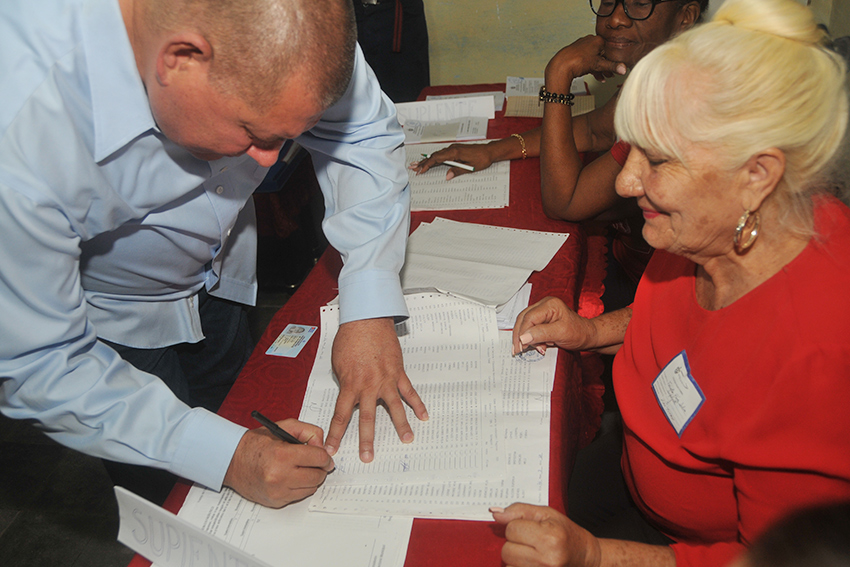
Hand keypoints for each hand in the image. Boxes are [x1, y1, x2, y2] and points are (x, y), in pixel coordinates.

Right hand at [223, 419, 333, 507]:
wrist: (232, 462)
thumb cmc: (256, 444)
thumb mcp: (283, 427)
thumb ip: (308, 432)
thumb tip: (322, 447)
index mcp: (282, 455)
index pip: (318, 458)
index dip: (325, 456)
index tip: (324, 456)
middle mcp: (280, 476)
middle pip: (317, 476)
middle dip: (319, 468)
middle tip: (314, 462)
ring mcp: (277, 492)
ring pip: (311, 488)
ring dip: (310, 478)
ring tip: (300, 468)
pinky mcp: (276, 501)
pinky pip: (299, 496)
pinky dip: (300, 487)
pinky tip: (291, 477)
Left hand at [325, 317, 427, 461]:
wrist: (366, 320)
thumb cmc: (349, 339)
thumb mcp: (338, 363)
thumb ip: (344, 381)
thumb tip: (349, 393)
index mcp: (350, 385)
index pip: (341, 415)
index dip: (336, 435)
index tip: (333, 450)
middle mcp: (368, 386)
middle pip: (367, 419)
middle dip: (367, 440)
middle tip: (368, 457)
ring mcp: (385, 380)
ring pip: (394, 408)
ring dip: (401, 426)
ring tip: (407, 440)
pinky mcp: (398, 372)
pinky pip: (409, 391)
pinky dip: (417, 404)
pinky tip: (424, 416)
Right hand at [409, 143, 494, 179]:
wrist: (490, 151)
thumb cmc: (482, 158)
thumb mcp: (471, 167)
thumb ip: (458, 171)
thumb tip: (447, 176)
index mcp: (455, 152)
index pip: (437, 158)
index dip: (428, 165)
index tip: (421, 170)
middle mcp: (452, 149)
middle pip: (434, 156)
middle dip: (423, 162)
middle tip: (413, 167)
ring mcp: (453, 149)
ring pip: (437, 155)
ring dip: (427, 160)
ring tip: (417, 165)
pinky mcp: (455, 150)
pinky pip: (442, 154)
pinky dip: (434, 158)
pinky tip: (429, 161)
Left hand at [491, 503, 601, 566]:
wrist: (584, 557)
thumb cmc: (566, 533)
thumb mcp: (546, 514)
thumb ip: (519, 511)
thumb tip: (495, 513)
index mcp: (549, 538)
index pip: (511, 530)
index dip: (517, 527)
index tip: (531, 529)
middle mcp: (547, 559)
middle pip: (506, 550)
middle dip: (515, 544)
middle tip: (532, 542)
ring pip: (508, 565)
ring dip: (516, 559)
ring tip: (533, 554)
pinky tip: (531, 563)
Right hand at [511, 297, 594, 355]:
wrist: (587, 336)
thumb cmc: (579, 333)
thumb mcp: (561, 334)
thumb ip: (541, 334)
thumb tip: (523, 337)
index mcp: (550, 304)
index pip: (529, 318)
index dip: (523, 332)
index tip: (521, 346)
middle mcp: (544, 305)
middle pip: (524, 319)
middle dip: (520, 335)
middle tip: (518, 350)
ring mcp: (543, 311)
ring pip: (524, 323)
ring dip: (524, 337)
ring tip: (528, 348)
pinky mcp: (542, 318)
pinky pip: (530, 326)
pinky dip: (529, 337)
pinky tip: (535, 345)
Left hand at [545, 35, 626, 89]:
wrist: (560, 66)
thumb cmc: (577, 62)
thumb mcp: (598, 65)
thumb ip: (612, 66)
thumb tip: (624, 69)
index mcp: (597, 40)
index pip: (609, 50)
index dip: (613, 61)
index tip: (615, 70)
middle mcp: (589, 41)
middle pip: (602, 54)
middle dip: (606, 66)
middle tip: (609, 75)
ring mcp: (582, 46)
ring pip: (594, 58)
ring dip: (599, 68)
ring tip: (602, 77)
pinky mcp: (576, 53)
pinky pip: (587, 60)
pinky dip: (591, 68)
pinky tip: (595, 76)